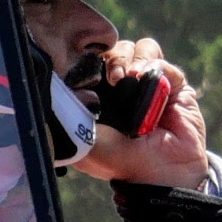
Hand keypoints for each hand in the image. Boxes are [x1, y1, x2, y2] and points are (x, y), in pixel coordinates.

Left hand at [70, 37, 215, 187]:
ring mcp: (148, 82)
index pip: (91, 62)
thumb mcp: (82, 141)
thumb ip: (66, 117)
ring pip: (136, 48)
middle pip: (113, 50)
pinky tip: (144, 78)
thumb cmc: (119, 160)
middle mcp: (123, 86)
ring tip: (127, 77)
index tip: (86, 72)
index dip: (87, 59)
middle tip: (110, 79)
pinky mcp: (172, 83)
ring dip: (129, 57)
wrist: (161, 172)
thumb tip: (49, 93)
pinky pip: (158, 59)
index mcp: (99, 95)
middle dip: (110, 58)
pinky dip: (151, 63)